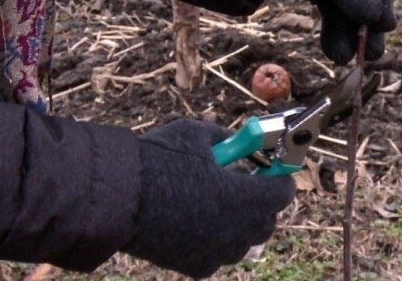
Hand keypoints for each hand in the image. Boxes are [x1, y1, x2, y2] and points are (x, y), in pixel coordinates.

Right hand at [123, 120, 295, 277]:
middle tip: (244, 183)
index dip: (279, 177)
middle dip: (261, 201)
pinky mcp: (196, 266)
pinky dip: (215, 239)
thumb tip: (237, 140)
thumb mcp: (196, 135)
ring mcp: (217, 252)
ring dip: (239, 221)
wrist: (118, 198)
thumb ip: (225, 139)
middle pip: (267, 221)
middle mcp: (238, 231)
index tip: (271, 168)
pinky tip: (196, 219)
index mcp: (246, 198)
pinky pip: (217, 253)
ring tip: (216, 200)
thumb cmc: (158, 161)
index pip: (283, 192)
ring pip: (243, 241)